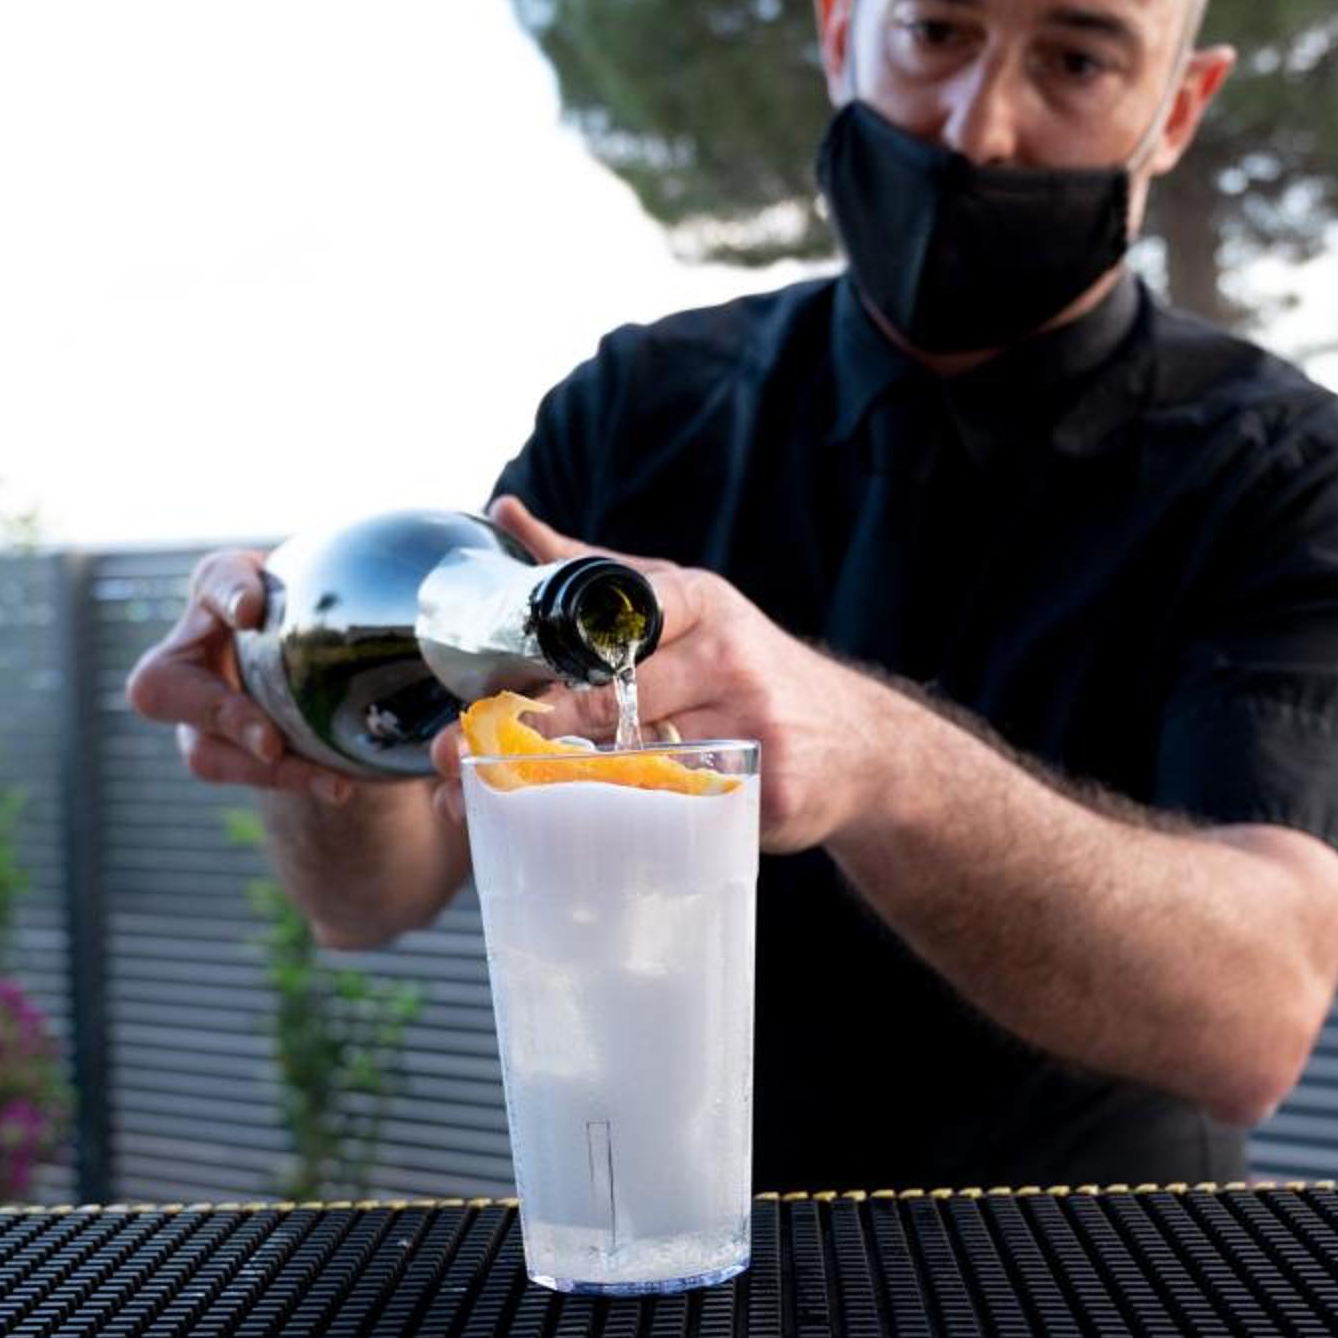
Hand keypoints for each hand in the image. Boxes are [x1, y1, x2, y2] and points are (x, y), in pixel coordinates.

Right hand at [123, 548, 354, 803]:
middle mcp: (188, 651)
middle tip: (271, 743)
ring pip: (204, 752)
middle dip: (219, 715)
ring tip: (330, 783)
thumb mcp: (336, 584)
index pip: (214, 580)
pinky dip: (294, 783)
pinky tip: (339, 788)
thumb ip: (355, 579)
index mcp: (219, 589)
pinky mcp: (218, 754)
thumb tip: (428, 596)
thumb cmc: (323, 608)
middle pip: (160, 686)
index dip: (227, 595)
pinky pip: (243, 777)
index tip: (253, 610)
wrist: (320, 660)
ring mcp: (194, 713)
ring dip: (267, 772)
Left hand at [479, 497, 894, 851]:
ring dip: (576, 780)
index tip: (499, 689)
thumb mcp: (681, 601)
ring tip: (520, 791)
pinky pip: (679, 810)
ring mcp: (754, 726)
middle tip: (477, 753)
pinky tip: (601, 825)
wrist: (860, 744)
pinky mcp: (768, 792)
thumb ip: (593, 566)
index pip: (610, 622)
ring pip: (638, 759)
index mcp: (701, 603)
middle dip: (542, 729)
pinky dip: (634, 820)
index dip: (549, 661)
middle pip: (612, 699)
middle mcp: (729, 658)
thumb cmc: (742, 667)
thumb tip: (507, 513)